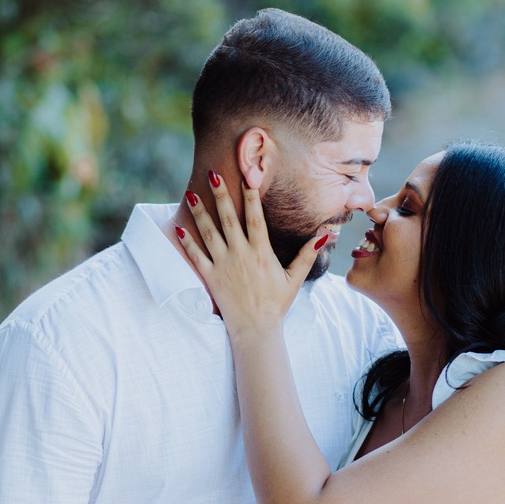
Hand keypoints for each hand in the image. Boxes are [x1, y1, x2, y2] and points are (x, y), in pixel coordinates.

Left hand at [177, 172, 326, 336]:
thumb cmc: (276, 303)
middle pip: (228, 218)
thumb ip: (308, 253)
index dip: (251, 197)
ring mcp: (223, 264)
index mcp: (261, 251)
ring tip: (191, 194)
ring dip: (200, 212)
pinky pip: (195, 255)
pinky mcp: (210, 276)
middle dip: (220, 195)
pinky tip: (178, 227)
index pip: (255, 218)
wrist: (256, 329)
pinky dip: (186, 241)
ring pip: (209, 232)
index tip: (247, 177)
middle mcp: (240, 254)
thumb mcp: (295, 278)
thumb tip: (326, 233)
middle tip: (213, 174)